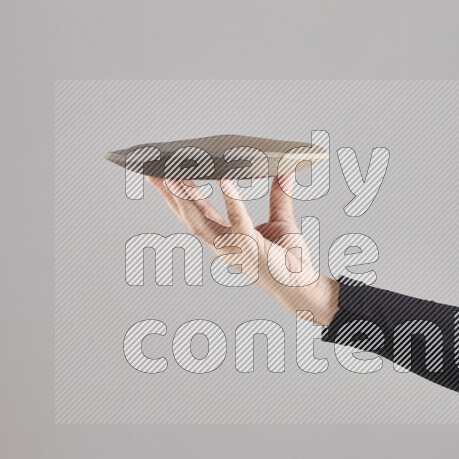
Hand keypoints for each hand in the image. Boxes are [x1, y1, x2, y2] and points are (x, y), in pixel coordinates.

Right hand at [146, 174, 339, 324]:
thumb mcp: (281, 221)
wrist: (304, 287)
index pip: (196, 213)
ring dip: (186, 198)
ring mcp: (234, 248)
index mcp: (226, 238)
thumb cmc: (291, 260)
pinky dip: (230, 199)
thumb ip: (279, 197)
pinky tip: (225, 180)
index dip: (177, 195)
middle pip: (188, 216)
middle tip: (153, 171)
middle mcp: (223, 245)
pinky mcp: (250, 247)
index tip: (163, 175)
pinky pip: (237, 220)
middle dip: (169, 195)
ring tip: (175, 175)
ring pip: (200, 221)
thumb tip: (285, 172)